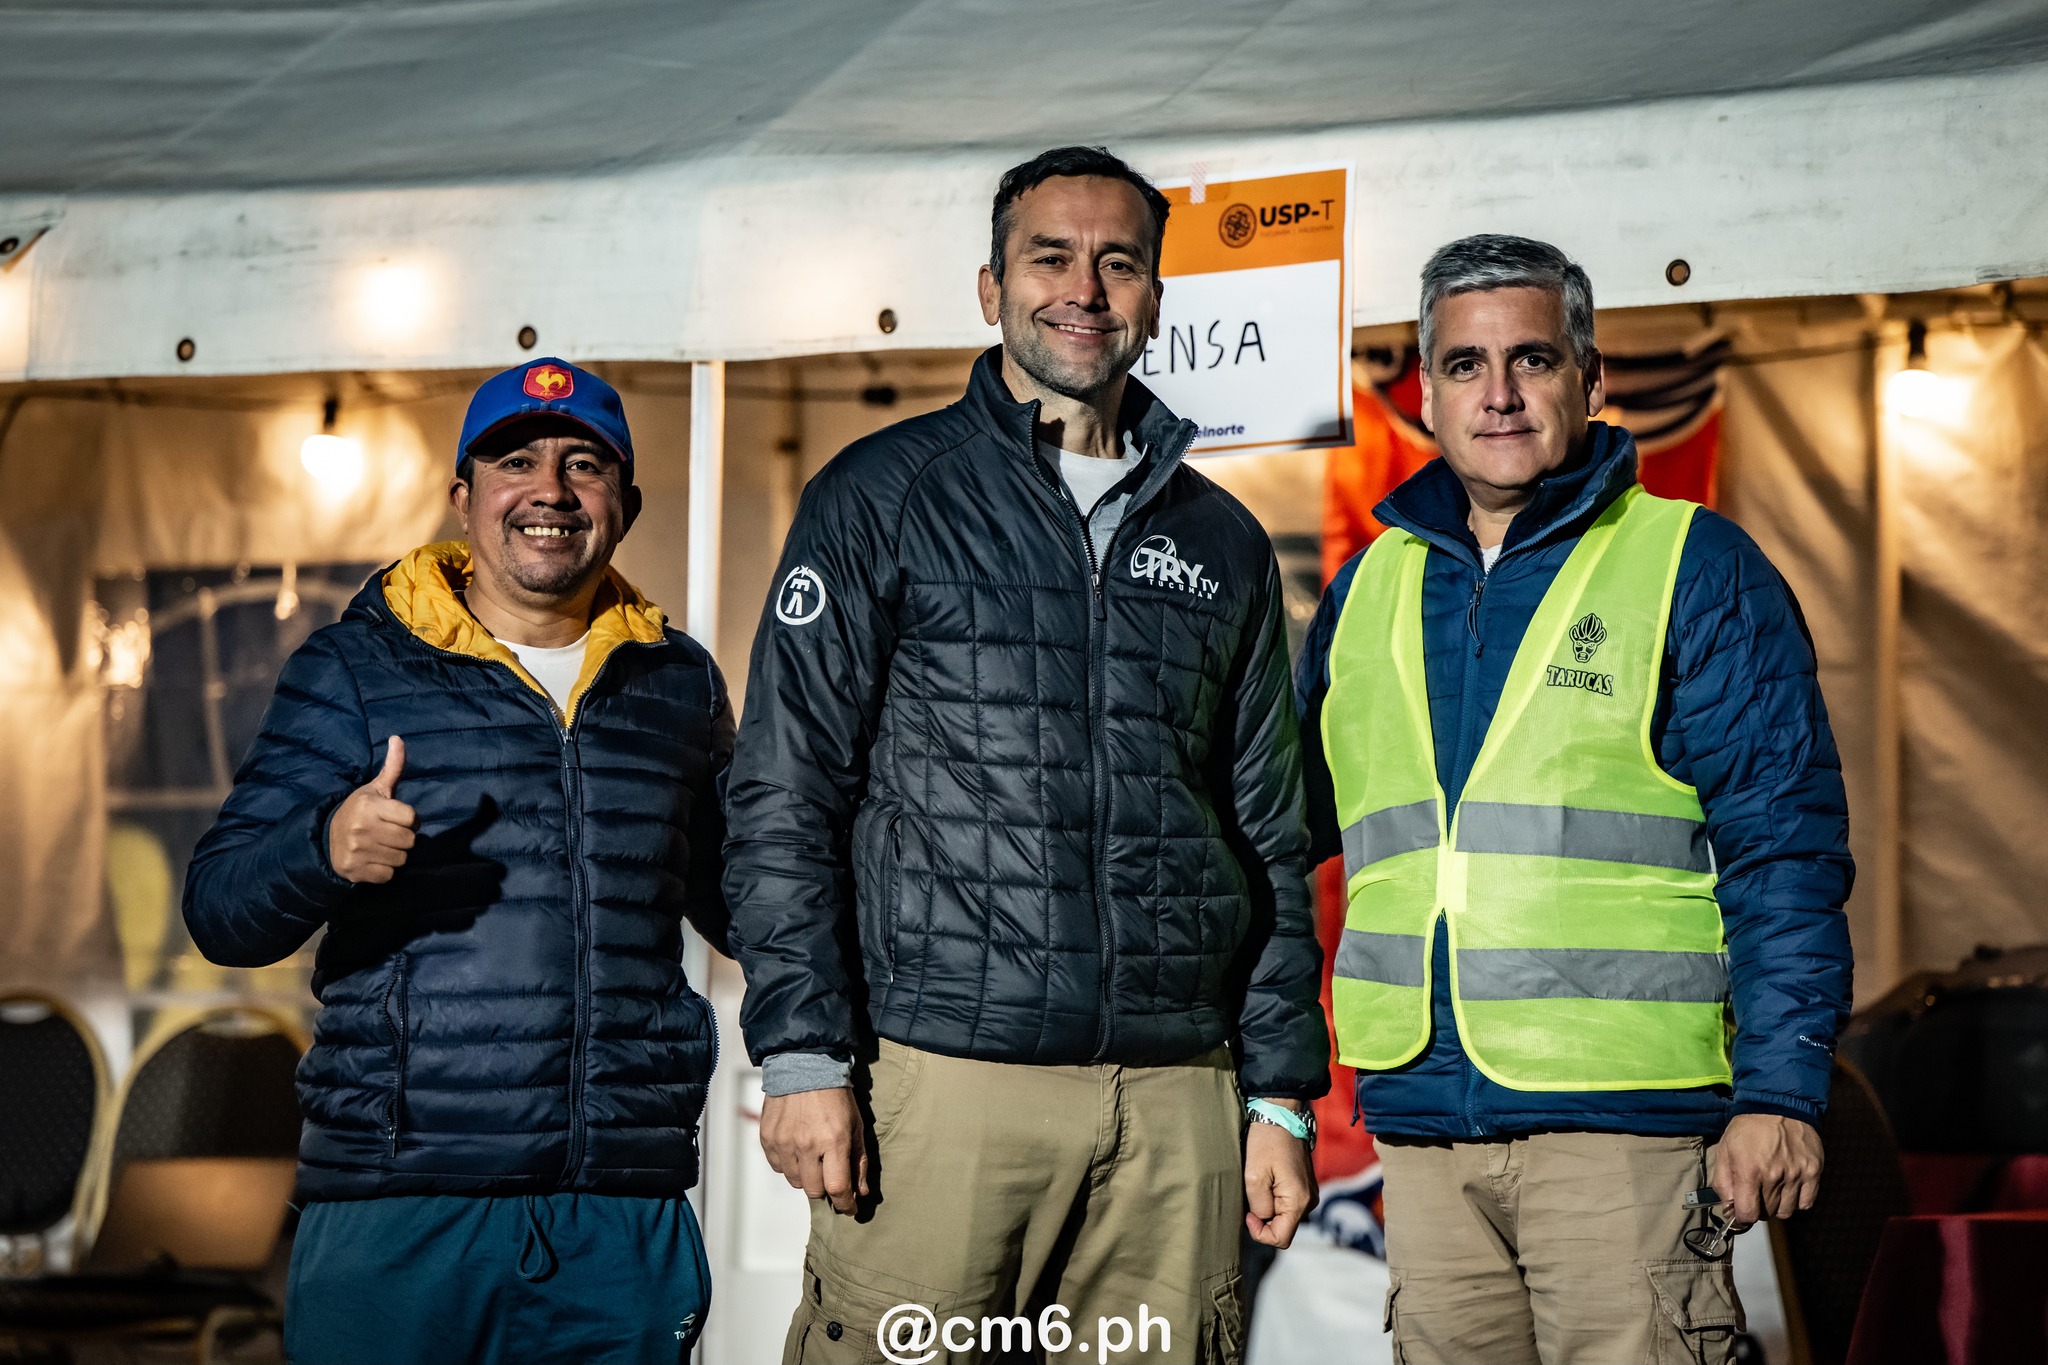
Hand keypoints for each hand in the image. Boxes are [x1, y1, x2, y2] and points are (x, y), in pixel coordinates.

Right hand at [327, 738, 416, 883]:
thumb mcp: (375, 788)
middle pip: (409, 840)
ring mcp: (357, 851)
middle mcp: (361, 829)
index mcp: (369, 806)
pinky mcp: (355, 871)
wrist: (327, 839)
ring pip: (401, 859)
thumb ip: (392, 767)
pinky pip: (389, 875)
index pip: (411, 817)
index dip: (409, 819)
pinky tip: (374, 859)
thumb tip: (398, 738)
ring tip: (381, 845)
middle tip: (389, 832)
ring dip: (395, 854)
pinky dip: (385, 869)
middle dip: (404, 837)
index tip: (397, 817)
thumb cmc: (359, 811)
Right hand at [761, 1088, 867, 1214]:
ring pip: (795, 1181)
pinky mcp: (768, 1138)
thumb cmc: (835, 1096)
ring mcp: (784, 1142)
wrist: (803, 1066)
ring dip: (806, 1176)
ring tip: (812, 1155)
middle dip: (825, 1189)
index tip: (849, 1208)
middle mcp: (806, 1144)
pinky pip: (778, 1167)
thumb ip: (859, 1161)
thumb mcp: (856, 1125)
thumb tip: (861, 1193)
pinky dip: (788, 1164)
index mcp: (833, 1141)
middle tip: (829, 1174)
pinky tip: (796, 1147)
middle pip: (814, 1191)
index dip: (845, 1204)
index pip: (837, 1188)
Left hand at [1244, 1102, 1317, 1248]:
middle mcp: (1309, 1201)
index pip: (1280, 1239)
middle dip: (1263, 1217)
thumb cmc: (1266, 1141)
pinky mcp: (1304, 1185)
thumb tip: (1263, 1220)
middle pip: (1282, 1227)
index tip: (1247, 1214)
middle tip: (1250, 1193)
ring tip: (1258, 1182)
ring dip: (1267, 1206)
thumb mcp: (1254, 1176)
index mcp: (1299, 1201)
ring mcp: (1309, 1193)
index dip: (1259, 1233)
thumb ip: (1259, 1206)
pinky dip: (1273, 1197)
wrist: (1281, 1114)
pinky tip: (1265, 1178)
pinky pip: (1287, 1203)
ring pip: (1283, 1215)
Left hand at [1714, 1113, 1823, 1227]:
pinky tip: (1789, 1188)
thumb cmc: (1748, 1128)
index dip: (1741, 1218)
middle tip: (1755, 1192)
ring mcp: (1796, 1175)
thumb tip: (1727, 1208)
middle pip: (1766, 1214)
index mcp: (1749, 1171)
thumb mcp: (1725, 1150)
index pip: (1747, 1214)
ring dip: (1777, 1205)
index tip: (1740, 1212)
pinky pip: (1806, 1203)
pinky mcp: (1813, 1172)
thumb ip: (1722, 1182)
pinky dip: (1797, 1201)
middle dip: (1758, 1208)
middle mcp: (1774, 1176)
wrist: (1779, 1105)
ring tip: (1772, 1188)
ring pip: (1786, 1211)